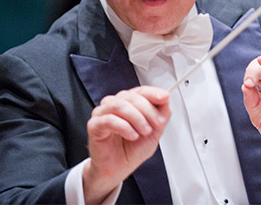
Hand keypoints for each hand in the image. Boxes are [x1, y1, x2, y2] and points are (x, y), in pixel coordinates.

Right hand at [83, 86, 170, 202]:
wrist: (117, 170)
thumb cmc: (132, 150)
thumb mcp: (154, 131)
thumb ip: (161, 113)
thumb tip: (165, 97)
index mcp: (129, 102)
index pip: (140, 90)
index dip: (153, 93)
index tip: (164, 97)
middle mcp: (115, 104)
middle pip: (131, 96)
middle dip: (148, 110)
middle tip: (157, 123)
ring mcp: (102, 113)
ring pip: (120, 105)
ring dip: (137, 118)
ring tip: (145, 131)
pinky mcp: (94, 125)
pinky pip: (109, 120)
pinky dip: (124, 127)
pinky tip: (132, 136)